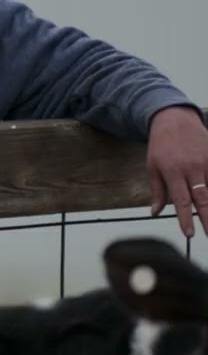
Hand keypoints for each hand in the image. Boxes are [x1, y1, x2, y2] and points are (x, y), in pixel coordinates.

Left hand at [147, 105, 207, 237]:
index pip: (181, 201)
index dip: (185, 219)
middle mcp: (192, 168)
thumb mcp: (152, 167)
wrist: (174, 120)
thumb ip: (157, 191)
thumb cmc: (161, 146)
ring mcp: (207, 161)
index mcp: (173, 172)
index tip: (189, 234)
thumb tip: (155, 212)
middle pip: (203, 198)